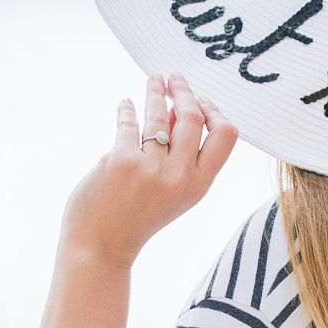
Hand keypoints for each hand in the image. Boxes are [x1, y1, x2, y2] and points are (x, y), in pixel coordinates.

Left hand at [59, 71, 237, 267]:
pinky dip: (126, 108)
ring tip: (154, 78)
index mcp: (198, 185)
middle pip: (192, 117)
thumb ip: (181, 157)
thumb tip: (178, 110)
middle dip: (184, 91)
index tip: (201, 99)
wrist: (102, 248)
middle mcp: (178, 175)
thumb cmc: (137, 219)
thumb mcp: (173, 194)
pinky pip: (128, 123)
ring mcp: (149, 168)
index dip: (215, 112)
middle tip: (175, 78)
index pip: (225, 136)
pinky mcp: (120, 161)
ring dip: (155, 90)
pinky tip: (125, 103)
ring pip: (159, 114)